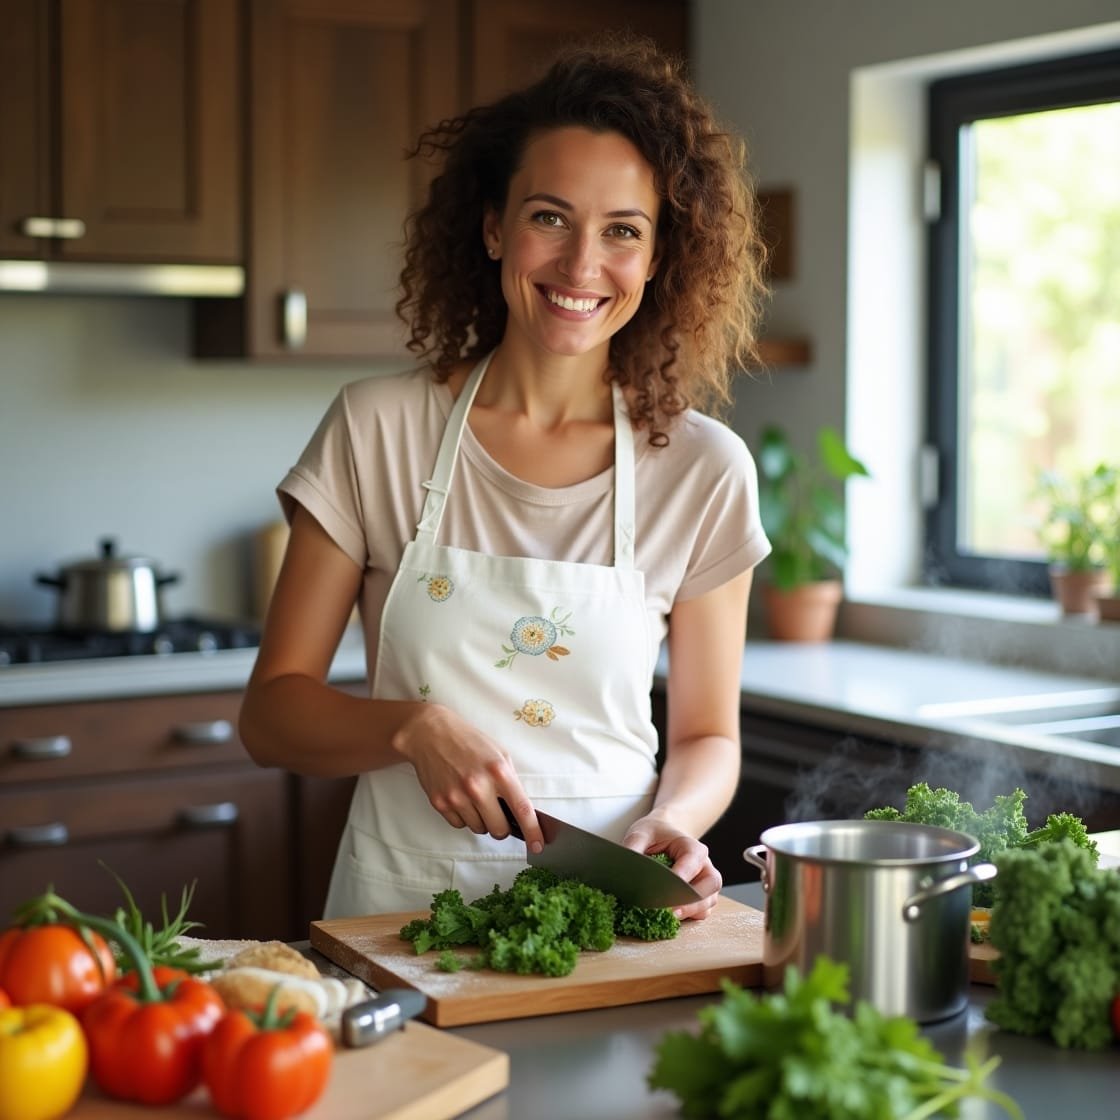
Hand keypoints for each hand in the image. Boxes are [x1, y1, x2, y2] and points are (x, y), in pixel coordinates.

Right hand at [392, 703, 544, 852]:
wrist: (429, 734)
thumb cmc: (468, 742)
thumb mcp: (498, 754)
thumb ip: (510, 782)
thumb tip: (521, 812)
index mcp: (498, 772)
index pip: (522, 809)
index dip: (533, 832)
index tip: (538, 846)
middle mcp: (478, 786)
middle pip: (499, 829)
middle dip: (502, 827)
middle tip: (498, 815)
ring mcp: (457, 796)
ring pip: (479, 829)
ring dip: (481, 820)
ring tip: (475, 798)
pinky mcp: (439, 803)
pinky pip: (459, 825)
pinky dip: (464, 817)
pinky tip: (460, 798)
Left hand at [621, 814, 721, 920]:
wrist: (664, 834)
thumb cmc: (655, 834)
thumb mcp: (641, 833)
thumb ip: (633, 847)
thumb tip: (624, 868)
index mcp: (692, 847)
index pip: (692, 864)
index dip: (679, 879)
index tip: (663, 891)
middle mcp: (704, 865)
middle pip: (710, 885)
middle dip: (692, 901)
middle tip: (670, 911)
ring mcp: (705, 882)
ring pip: (708, 901)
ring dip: (691, 912)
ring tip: (668, 918)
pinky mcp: (701, 897)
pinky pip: (702, 911)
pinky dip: (690, 917)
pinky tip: (671, 918)